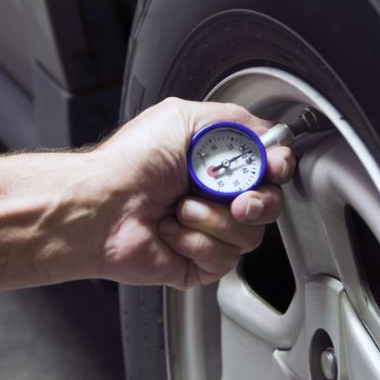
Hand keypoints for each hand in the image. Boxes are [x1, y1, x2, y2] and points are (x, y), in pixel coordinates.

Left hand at [91, 97, 294, 288]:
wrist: (102, 206)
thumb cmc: (130, 162)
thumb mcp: (183, 117)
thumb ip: (234, 120)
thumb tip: (268, 134)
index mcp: (213, 162)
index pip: (268, 167)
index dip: (277, 167)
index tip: (272, 167)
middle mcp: (213, 195)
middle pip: (269, 204)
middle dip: (256, 201)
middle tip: (235, 199)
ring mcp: (207, 230)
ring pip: (250, 234)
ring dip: (214, 219)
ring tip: (180, 208)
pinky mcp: (198, 263)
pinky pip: (225, 259)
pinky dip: (197, 242)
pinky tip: (171, 231)